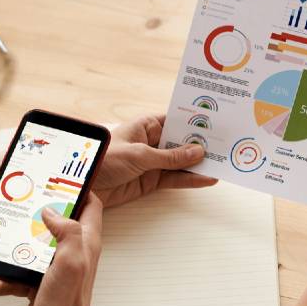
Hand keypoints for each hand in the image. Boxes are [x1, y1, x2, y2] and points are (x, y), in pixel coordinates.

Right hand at [0, 194, 103, 305]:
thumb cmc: (67, 305)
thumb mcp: (71, 262)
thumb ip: (68, 232)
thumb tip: (52, 211)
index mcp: (85, 243)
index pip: (90, 206)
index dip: (78, 190)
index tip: (57, 180)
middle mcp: (72, 253)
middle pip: (54, 222)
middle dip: (33, 212)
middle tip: (16, 203)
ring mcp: (54, 268)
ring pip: (31, 245)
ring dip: (10, 241)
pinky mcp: (38, 283)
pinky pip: (16, 273)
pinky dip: (1, 276)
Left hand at [93, 115, 217, 207]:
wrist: (82, 185)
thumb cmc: (103, 159)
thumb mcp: (139, 154)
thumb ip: (170, 156)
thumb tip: (196, 151)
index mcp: (146, 126)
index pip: (175, 121)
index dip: (194, 123)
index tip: (215, 124)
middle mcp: (151, 143)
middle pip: (182, 143)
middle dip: (201, 145)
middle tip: (224, 146)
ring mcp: (152, 163)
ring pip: (181, 163)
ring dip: (199, 164)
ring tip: (221, 164)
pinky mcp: (151, 181)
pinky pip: (175, 179)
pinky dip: (191, 180)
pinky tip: (207, 179)